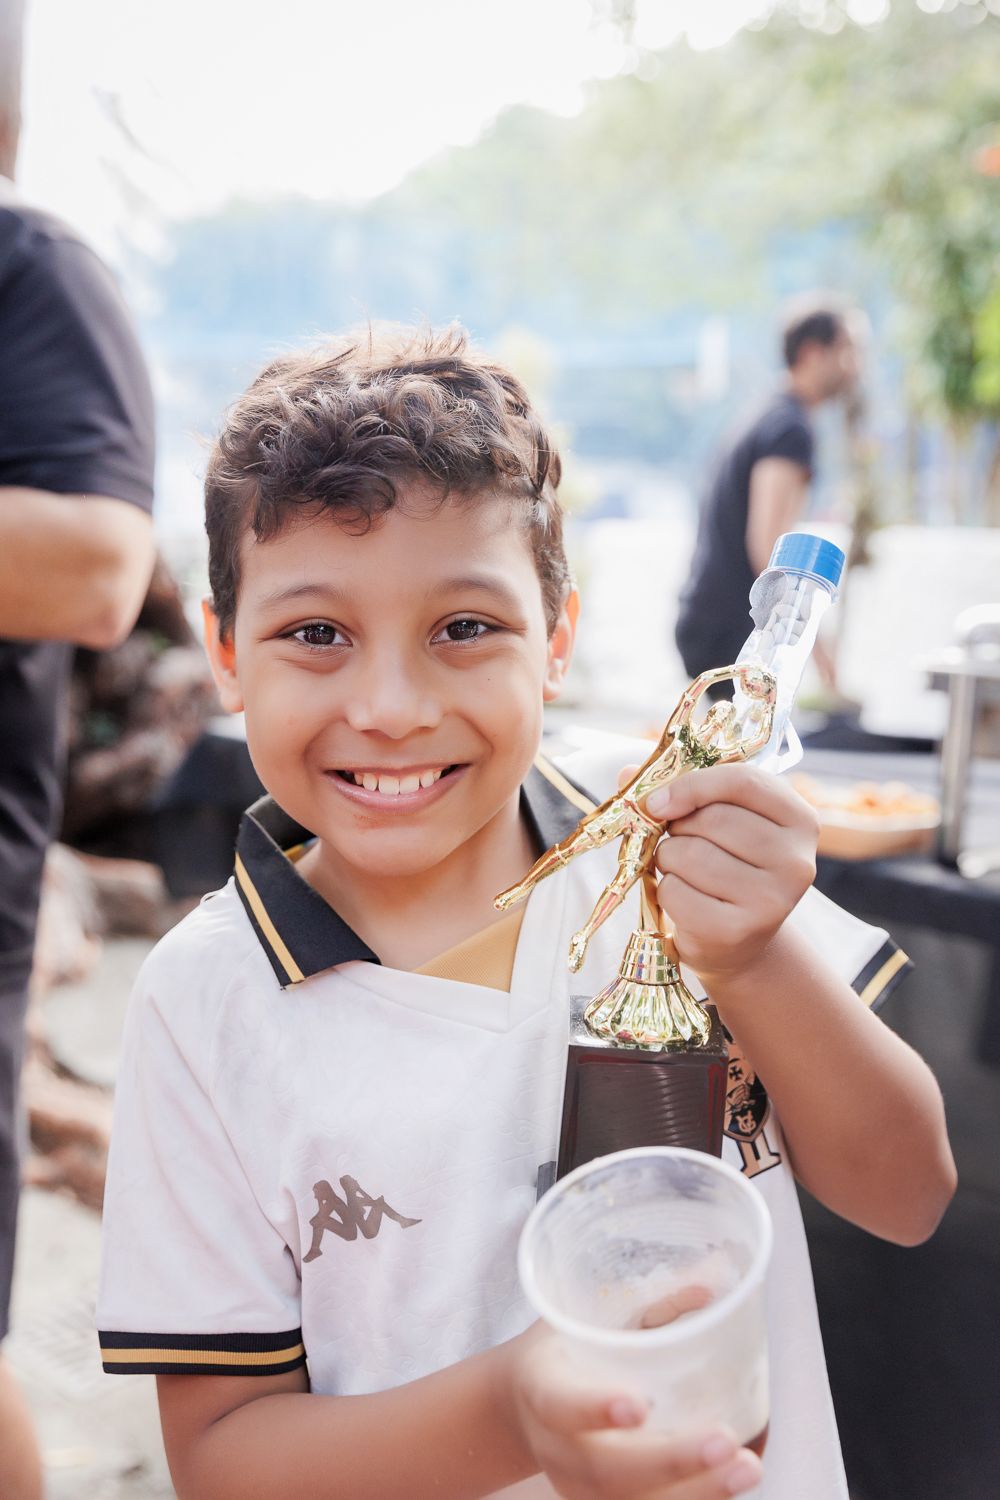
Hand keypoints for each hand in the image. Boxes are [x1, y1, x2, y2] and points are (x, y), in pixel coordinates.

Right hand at [510, 1325, 762, 1498]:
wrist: (521, 1411)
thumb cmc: (563, 1351)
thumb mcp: (583, 1318)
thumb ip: (645, 1307)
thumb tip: (711, 1287)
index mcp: (541, 1390)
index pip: (561, 1405)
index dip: (595, 1409)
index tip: (638, 1406)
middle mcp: (557, 1450)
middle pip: (607, 1469)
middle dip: (669, 1461)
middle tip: (723, 1441)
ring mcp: (578, 1488)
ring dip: (695, 1492)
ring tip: (746, 1467)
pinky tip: (732, 1483)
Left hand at [642, 763, 818, 989]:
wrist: (739, 941)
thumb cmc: (727, 867)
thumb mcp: (718, 821)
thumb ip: (680, 789)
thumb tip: (626, 773)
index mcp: (798, 819)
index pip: (743, 781)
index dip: (692, 784)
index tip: (659, 801)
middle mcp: (795, 860)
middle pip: (714, 819)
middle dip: (679, 827)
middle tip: (679, 841)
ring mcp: (771, 899)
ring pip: (691, 854)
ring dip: (668, 858)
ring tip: (682, 870)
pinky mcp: (739, 930)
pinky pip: (677, 892)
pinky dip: (666, 891)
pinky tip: (685, 899)